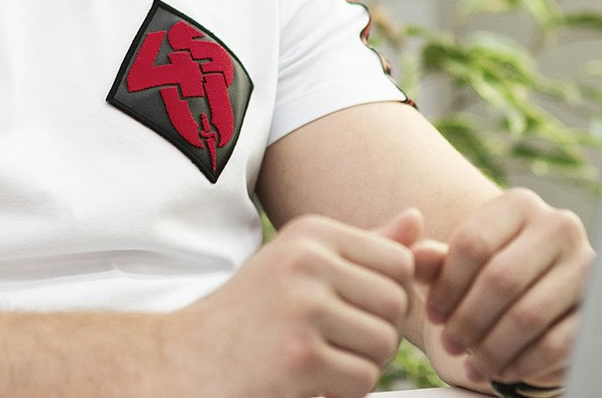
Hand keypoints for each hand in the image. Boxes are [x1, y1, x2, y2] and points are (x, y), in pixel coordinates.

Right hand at [163, 210, 427, 397]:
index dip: (386, 297)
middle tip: (331, 343)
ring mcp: (302, 308)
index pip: (398, 262)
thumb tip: (418, 221)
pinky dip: (341, 391)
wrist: (183, 360)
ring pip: (383, 344)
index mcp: (310, 233)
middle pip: (396, 304)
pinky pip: (363, 379)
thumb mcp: (300, 267)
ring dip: (359, 365)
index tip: (347, 312)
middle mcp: (306, 261)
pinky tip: (305, 381)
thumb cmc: (250, 316)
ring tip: (316, 360)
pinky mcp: (301, 357)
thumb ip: (363, 247)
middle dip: (375, 334)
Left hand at [417, 187, 591, 389]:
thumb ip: (430, 260)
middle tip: (449, 345)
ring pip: (529, 314)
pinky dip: (524, 363)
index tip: (433, 316)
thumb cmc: (489, 278)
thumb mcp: (457, 265)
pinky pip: (557, 343)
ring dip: (493, 347)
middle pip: (501, 279)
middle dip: (468, 320)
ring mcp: (586, 265)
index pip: (474, 243)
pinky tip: (503, 371)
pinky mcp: (599, 307)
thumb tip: (411, 256)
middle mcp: (559, 225)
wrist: (541, 304)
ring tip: (472, 364)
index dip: (447, 287)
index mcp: (519, 204)